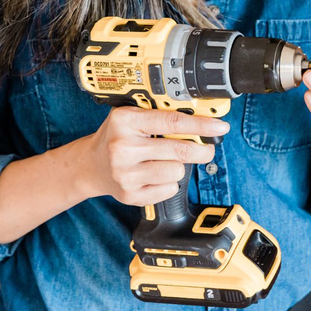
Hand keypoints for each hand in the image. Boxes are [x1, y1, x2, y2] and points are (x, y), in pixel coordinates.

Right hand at [82, 107, 229, 205]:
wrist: (91, 165)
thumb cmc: (118, 137)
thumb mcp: (133, 116)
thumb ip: (162, 115)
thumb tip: (202, 120)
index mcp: (125, 121)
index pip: (173, 122)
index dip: (202, 125)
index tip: (220, 127)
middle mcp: (123, 147)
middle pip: (180, 150)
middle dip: (202, 149)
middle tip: (207, 147)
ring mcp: (125, 174)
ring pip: (177, 171)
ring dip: (178, 166)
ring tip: (164, 160)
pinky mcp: (130, 195)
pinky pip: (169, 189)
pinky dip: (168, 182)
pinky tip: (155, 175)